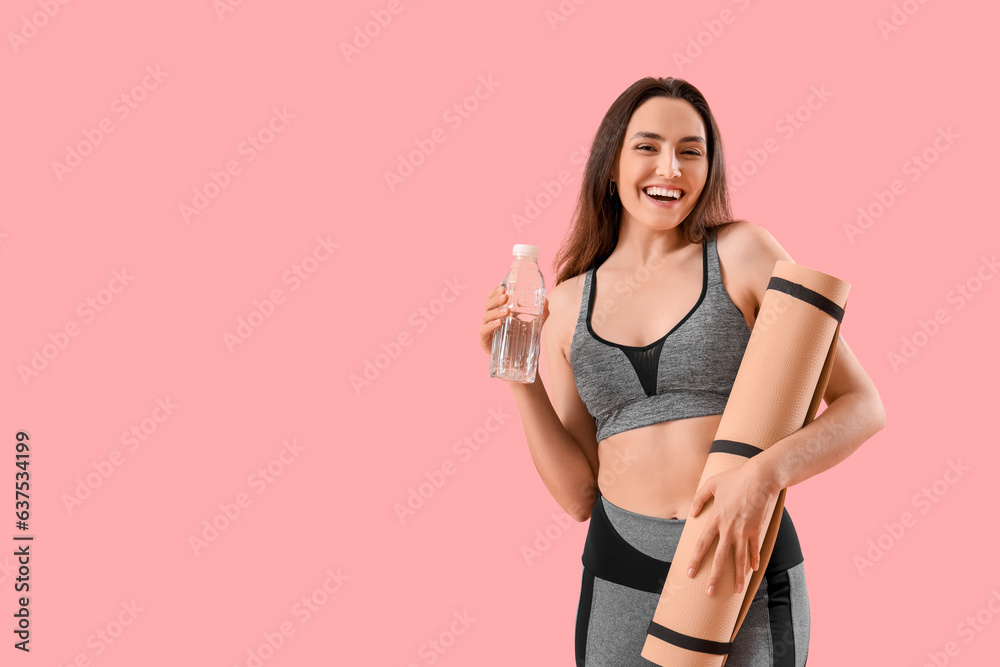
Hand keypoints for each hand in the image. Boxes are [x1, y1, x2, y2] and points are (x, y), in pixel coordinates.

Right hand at [479, 285, 548, 354]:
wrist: (521, 362)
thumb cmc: (524, 340)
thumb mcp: (534, 325)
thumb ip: (541, 314)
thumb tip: (546, 300)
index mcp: (500, 311)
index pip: (493, 297)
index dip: (495, 291)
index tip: (503, 288)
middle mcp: (491, 318)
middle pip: (488, 304)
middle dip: (495, 299)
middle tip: (505, 297)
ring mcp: (487, 329)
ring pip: (486, 316)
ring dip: (495, 312)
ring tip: (506, 312)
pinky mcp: (485, 341)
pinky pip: (484, 331)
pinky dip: (490, 326)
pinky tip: (499, 323)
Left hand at [684, 461, 778, 596]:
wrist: (759, 478)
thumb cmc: (734, 479)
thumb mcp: (711, 484)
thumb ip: (699, 498)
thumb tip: (691, 514)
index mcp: (715, 519)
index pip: (702, 544)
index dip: (696, 560)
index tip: (690, 573)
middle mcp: (729, 529)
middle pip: (720, 558)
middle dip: (714, 577)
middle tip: (710, 592)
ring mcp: (744, 531)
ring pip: (739, 559)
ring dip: (738, 576)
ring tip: (736, 591)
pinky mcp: (757, 530)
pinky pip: (755, 549)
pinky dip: (754, 560)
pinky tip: (752, 570)